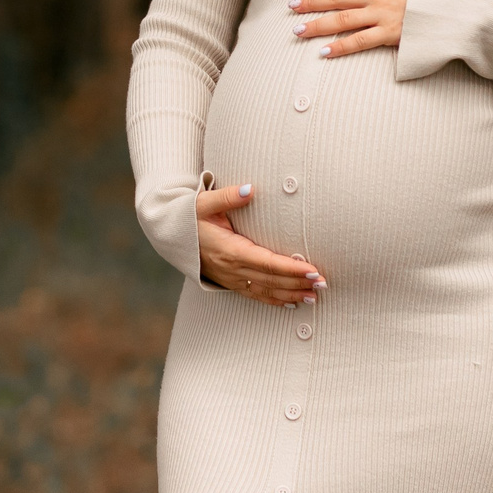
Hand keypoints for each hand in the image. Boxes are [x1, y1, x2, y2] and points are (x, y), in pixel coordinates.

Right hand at [196, 182, 325, 305]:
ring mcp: (230, 278)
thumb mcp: (203, 202)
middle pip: (271, 280)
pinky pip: (255, 295)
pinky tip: (291, 302)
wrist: (170, 235)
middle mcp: (231, 268)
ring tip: (314, 296)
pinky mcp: (230, 282)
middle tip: (322, 283)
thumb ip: (227, 196)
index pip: (267, 263)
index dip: (291, 268)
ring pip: (265, 291)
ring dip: (290, 295)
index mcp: (229, 250)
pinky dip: (274, 301)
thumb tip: (250, 189)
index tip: (312, 269)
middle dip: (297, 283)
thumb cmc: (189, 216)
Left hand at [289, 0, 412, 57]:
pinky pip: (359, 41)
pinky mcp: (388, 34)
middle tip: (292, 7)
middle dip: (311, 2)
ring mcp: (380, 14)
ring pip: (342, 19)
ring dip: (318, 24)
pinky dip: (340, 46)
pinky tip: (324, 52)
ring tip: (298, 30)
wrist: (452, 3)